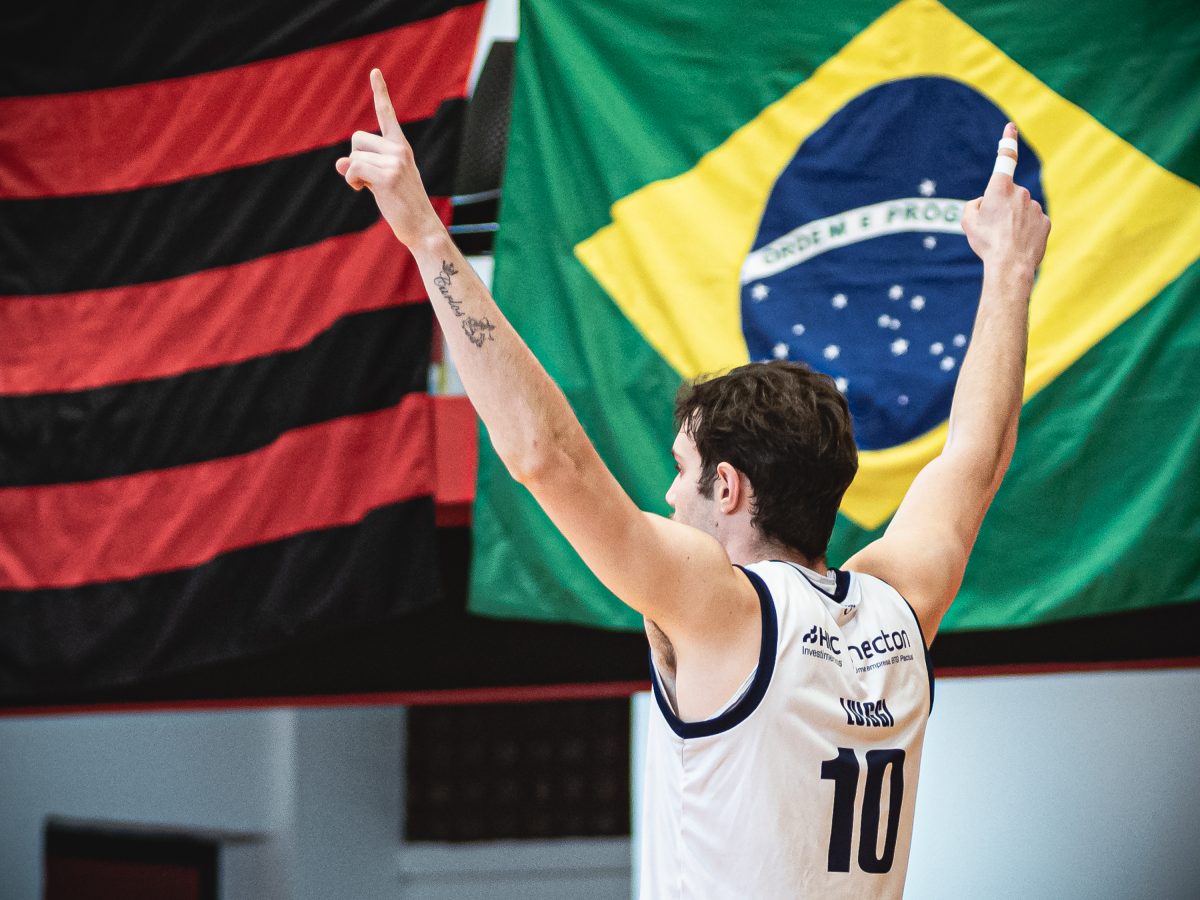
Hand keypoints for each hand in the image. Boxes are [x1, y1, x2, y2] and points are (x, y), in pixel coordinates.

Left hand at [335, 69, 444, 245]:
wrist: (423, 229)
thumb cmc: (403, 207)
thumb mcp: (380, 182)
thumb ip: (361, 168)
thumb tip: (340, 163)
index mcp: (400, 147)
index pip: (387, 115)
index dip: (380, 92)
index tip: (374, 71)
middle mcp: (399, 150)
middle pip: (357, 139)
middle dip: (355, 159)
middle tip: (370, 181)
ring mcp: (395, 162)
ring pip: (354, 155)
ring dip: (354, 174)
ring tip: (373, 189)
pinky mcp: (388, 177)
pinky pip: (354, 168)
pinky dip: (352, 181)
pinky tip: (364, 191)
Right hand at [961, 123, 1050, 278]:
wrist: (1010, 265)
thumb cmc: (987, 242)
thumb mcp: (968, 221)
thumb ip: (975, 205)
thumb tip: (985, 202)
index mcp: (1000, 188)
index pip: (1005, 159)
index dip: (1008, 140)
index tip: (1011, 127)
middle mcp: (1020, 192)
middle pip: (1007, 196)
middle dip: (1000, 207)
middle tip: (992, 229)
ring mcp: (1035, 206)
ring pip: (1021, 210)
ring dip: (1013, 220)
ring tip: (1005, 240)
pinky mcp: (1045, 221)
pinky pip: (1032, 222)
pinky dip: (1025, 230)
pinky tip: (1018, 243)